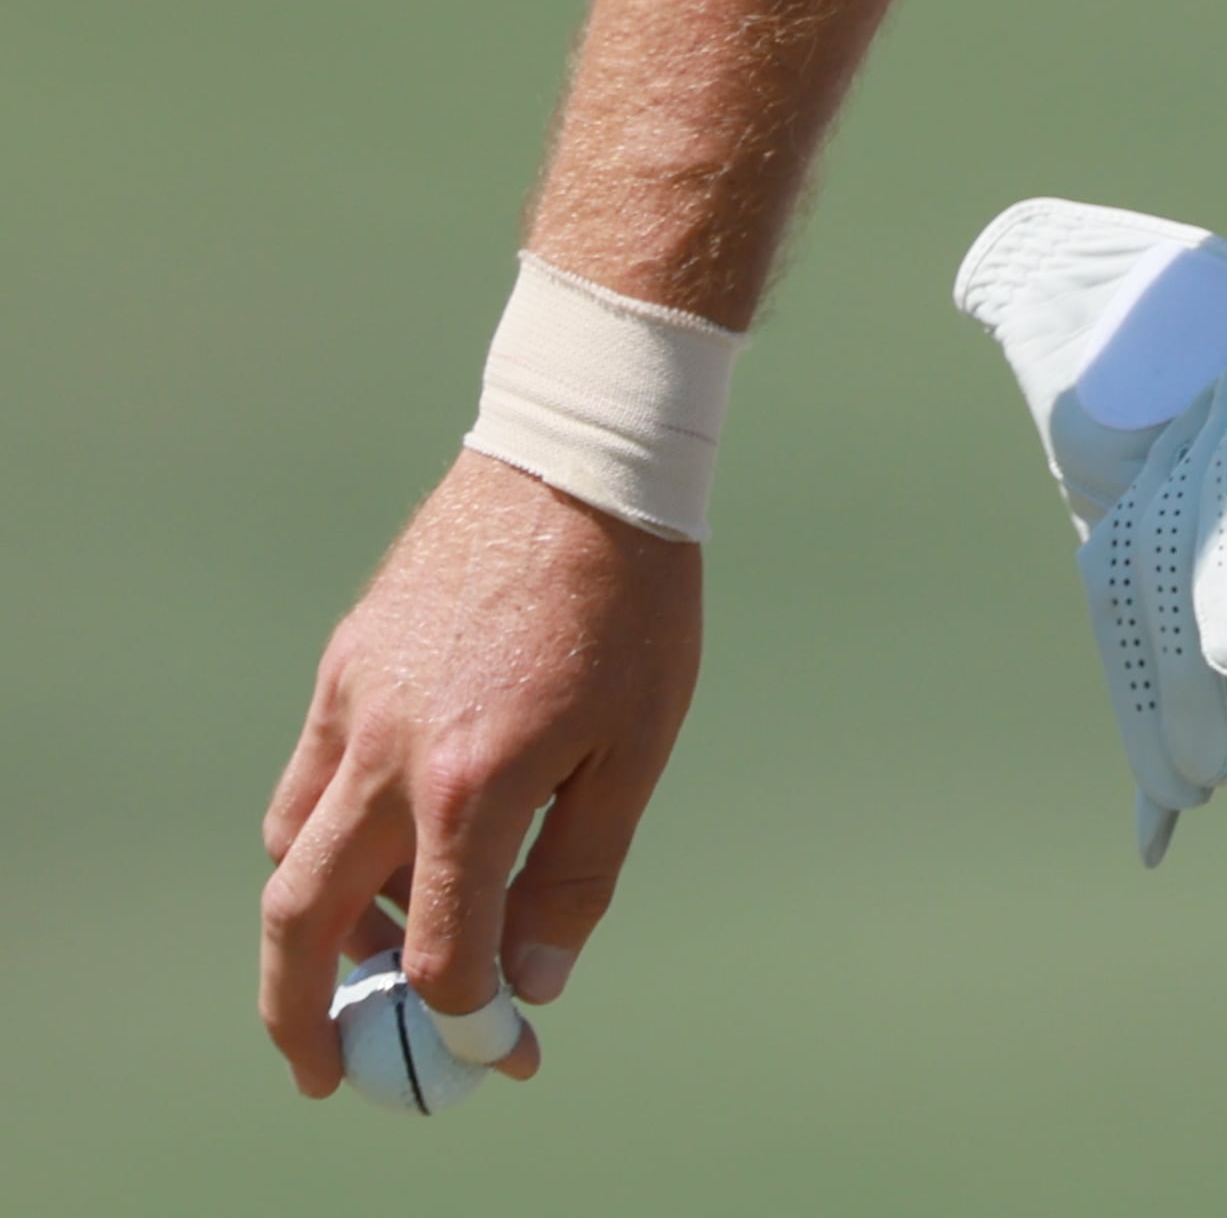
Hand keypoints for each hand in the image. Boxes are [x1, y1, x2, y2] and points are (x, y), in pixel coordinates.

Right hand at [260, 449, 703, 1093]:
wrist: (584, 454)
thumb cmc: (633, 598)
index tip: (501, 1045)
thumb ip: (576, 872)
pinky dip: (324, 834)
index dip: (470, 1019)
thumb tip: (533, 980)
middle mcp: (391, 751)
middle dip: (303, 1017)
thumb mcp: (636, 744)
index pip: (441, 953)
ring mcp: (355, 701)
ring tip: (376, 952)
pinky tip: (385, 837)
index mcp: (474, 783)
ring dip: (314, 923)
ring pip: (292, 850)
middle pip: (305, 923)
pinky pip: (307, 777)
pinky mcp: (345, 659)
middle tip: (329, 1071)